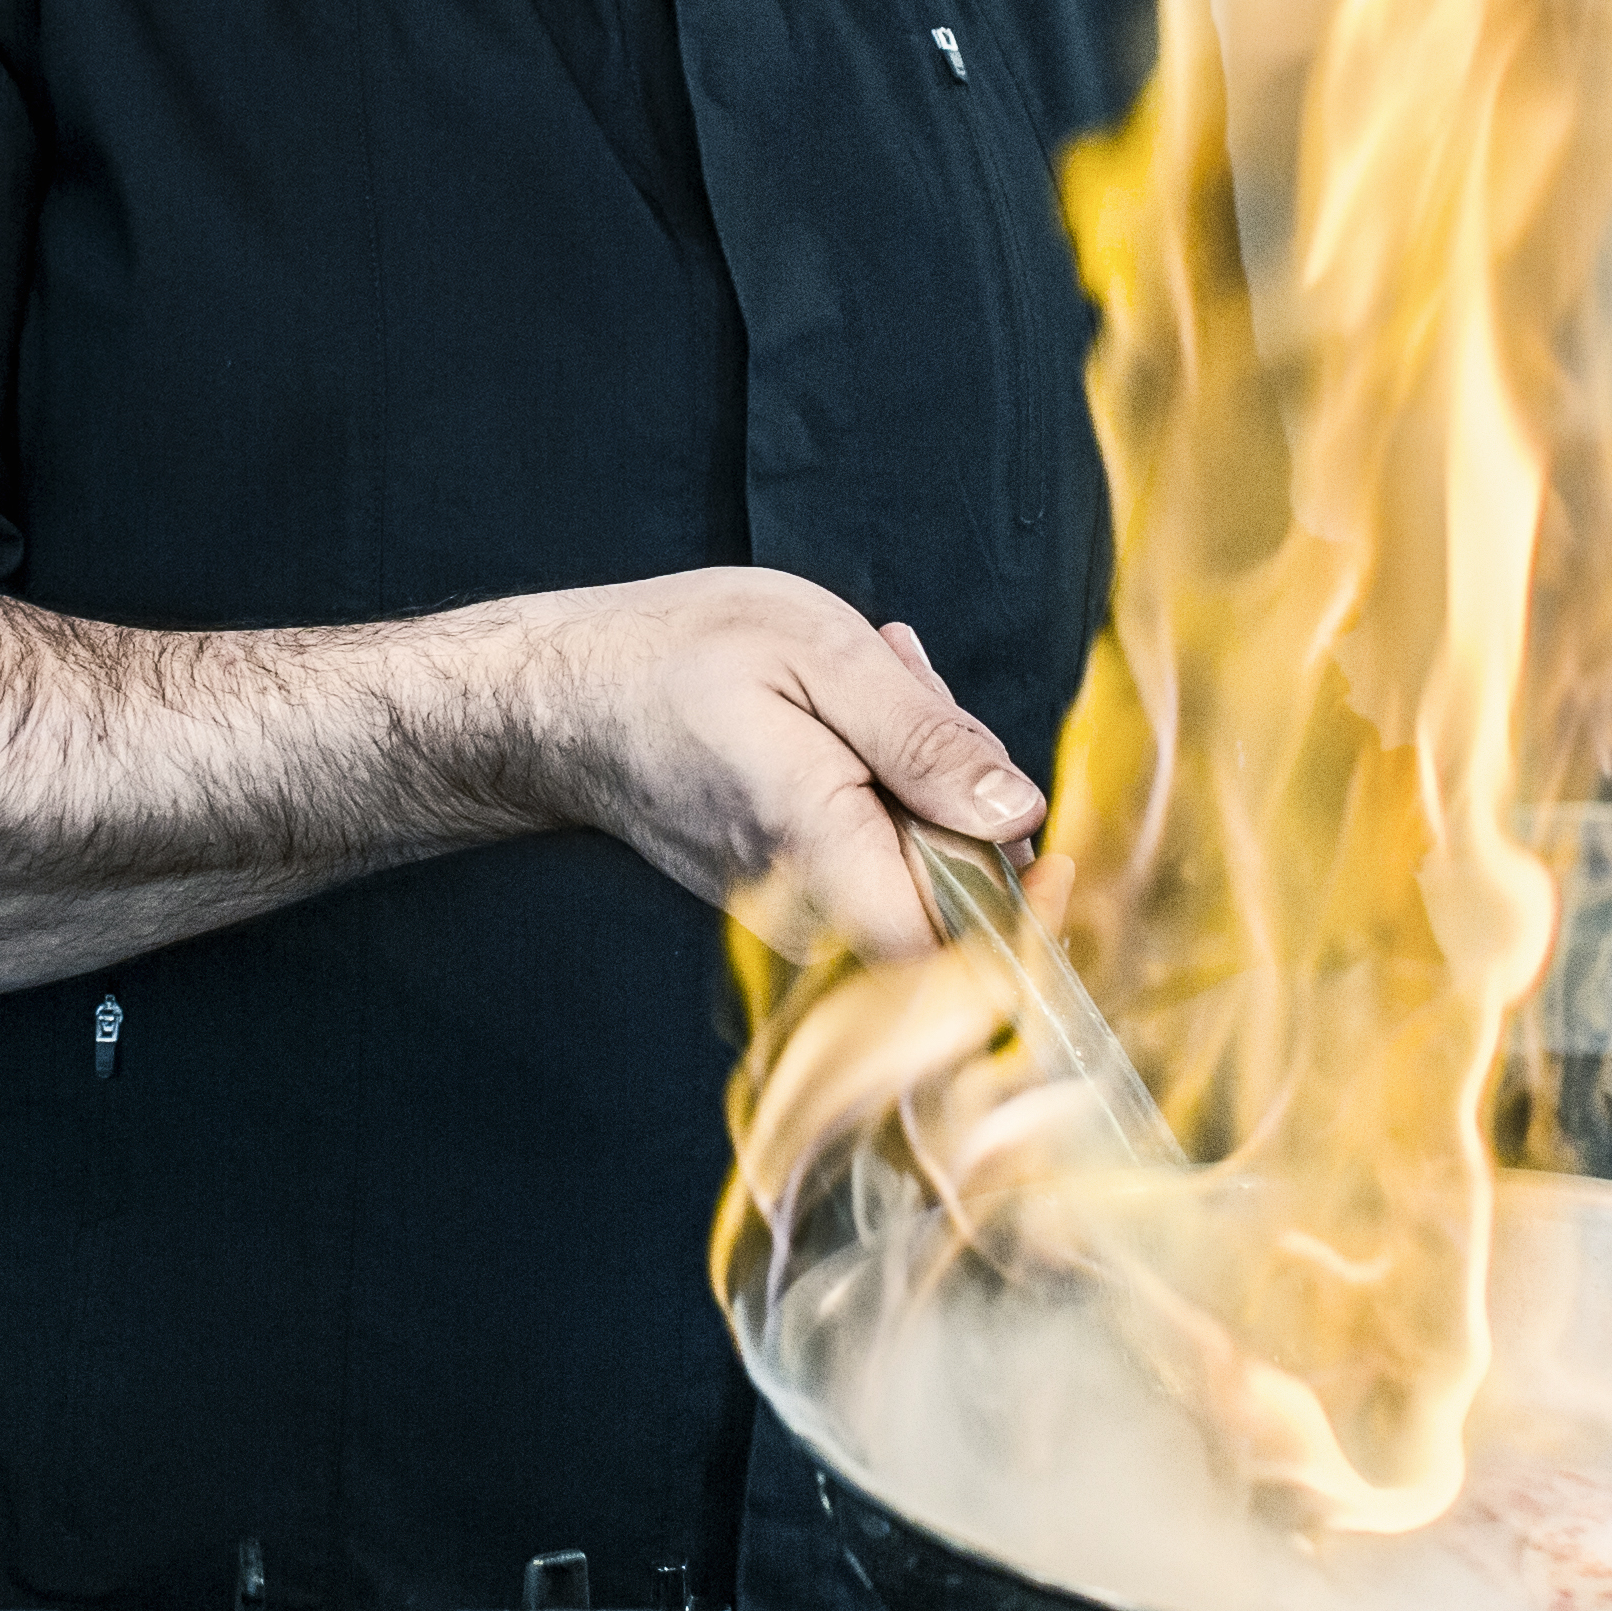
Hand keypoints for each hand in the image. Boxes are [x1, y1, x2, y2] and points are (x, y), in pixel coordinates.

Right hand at [465, 568, 1045, 964]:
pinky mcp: (794, 898)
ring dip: (928, 777)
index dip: (1027, 912)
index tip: (1048, 841)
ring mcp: (800, 913)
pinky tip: (846, 711)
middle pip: (960, 903)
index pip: (963, 956)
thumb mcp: (817, 654)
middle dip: (974, 796)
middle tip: (912, 682)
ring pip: (924, 874)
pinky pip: (882, 862)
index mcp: (824, 849)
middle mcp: (812, 908)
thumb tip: (1020, 813)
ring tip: (870, 677)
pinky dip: (890, 787)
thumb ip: (925, 739)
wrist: (563, 701)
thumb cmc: (676, 658)